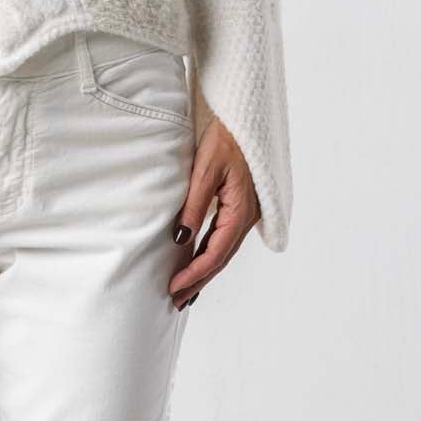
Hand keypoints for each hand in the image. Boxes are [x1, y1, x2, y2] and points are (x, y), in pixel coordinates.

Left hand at [168, 118, 259, 308]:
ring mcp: (246, 214)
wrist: (243, 119)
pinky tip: (197, 263)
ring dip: (204, 272)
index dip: (194, 274)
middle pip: (220, 258)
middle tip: (175, 301)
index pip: (215, 253)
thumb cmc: (225, 140)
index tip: (173, 288)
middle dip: (198, 281)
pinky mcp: (240, 208)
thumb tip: (181, 240)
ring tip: (184, 291)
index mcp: (240, 211)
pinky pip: (224, 239)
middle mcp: (247, 217)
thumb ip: (194, 206)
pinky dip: (210, 256)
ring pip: (223, 251)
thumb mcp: (205, 170)